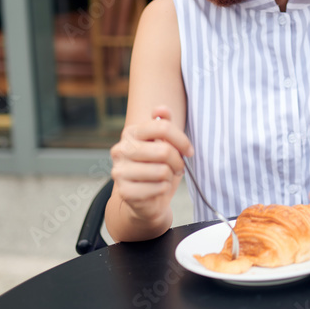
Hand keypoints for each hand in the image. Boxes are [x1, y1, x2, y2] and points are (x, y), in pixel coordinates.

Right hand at [110, 105, 193, 226]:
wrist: (146, 199)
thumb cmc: (157, 167)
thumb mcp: (164, 143)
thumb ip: (164, 125)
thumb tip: (161, 108)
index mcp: (130, 133)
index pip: (162, 126)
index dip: (182, 139)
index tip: (189, 151)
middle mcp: (121, 150)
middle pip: (164, 150)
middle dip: (178, 161)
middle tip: (178, 167)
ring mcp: (120, 171)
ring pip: (162, 171)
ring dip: (170, 176)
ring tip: (166, 178)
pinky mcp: (125, 192)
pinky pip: (158, 188)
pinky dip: (164, 189)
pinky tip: (157, 189)